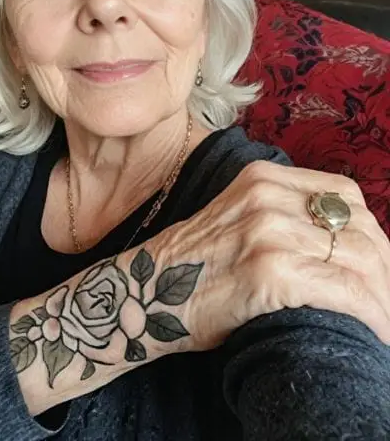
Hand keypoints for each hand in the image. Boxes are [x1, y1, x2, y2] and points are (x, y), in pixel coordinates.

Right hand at [153, 160, 389, 349]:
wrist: (144, 293)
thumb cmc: (194, 266)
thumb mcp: (236, 218)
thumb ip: (284, 215)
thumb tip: (346, 242)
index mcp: (262, 178)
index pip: (346, 196)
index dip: (372, 234)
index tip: (378, 268)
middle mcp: (266, 195)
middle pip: (358, 228)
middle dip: (384, 271)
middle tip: (386, 302)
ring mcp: (266, 230)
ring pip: (359, 260)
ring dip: (382, 297)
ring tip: (384, 323)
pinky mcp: (267, 270)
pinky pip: (343, 290)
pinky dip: (370, 314)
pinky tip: (375, 333)